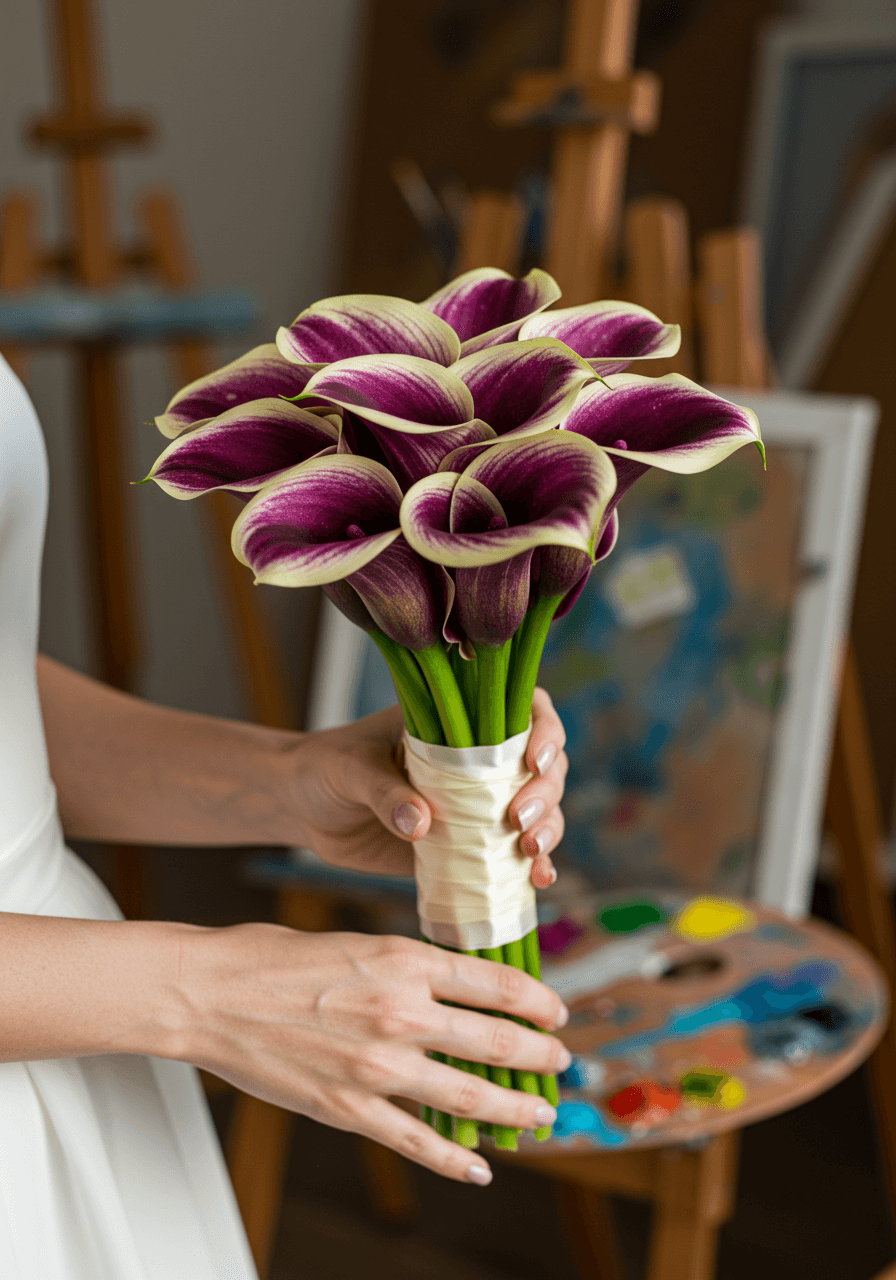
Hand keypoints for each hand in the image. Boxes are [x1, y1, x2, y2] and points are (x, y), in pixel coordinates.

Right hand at [183, 926, 570, 1183]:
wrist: (209, 994)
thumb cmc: (274, 959)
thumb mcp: (358, 941)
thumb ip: (409, 967)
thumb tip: (457, 987)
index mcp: (405, 960)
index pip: (497, 983)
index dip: (537, 1002)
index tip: (556, 1013)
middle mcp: (401, 1012)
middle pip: (498, 1041)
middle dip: (540, 1057)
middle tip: (559, 1063)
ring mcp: (377, 1066)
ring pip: (470, 1096)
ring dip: (515, 1109)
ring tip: (539, 1115)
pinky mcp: (349, 1109)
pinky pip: (417, 1142)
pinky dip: (455, 1160)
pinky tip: (480, 1167)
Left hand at [288, 686, 567, 885]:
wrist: (305, 810)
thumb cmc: (326, 768)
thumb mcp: (351, 769)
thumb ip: (385, 791)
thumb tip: (421, 823)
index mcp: (458, 723)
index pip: (523, 711)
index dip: (545, 730)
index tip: (535, 760)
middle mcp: (478, 761)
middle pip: (544, 767)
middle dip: (545, 792)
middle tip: (519, 818)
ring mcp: (478, 805)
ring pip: (539, 811)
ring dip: (547, 830)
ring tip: (530, 852)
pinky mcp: (468, 846)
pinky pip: (512, 855)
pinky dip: (532, 867)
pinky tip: (537, 880)